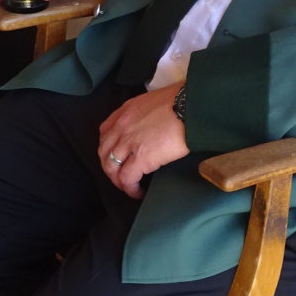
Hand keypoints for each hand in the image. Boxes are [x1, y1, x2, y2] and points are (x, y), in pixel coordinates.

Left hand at [97, 82, 187, 197]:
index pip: (105, 132)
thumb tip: (151, 126)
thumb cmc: (182, 102)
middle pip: (104, 152)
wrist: (191, 107)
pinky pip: (127, 179)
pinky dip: (130, 189)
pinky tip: (138, 193)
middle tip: (120, 176)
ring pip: (111, 168)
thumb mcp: (154, 102)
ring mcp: (128, 143)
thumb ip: (144, 114)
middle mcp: (121, 126)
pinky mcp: (140, 158)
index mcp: (125, 111)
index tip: (117, 155)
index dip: (108, 147)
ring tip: (129, 187)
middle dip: (109, 167)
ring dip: (118, 180)